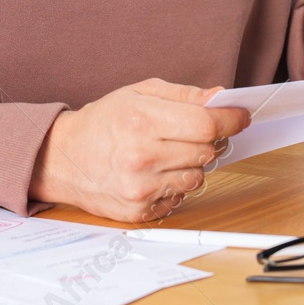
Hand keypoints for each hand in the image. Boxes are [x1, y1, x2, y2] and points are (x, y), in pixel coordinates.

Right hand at [28, 78, 251, 222]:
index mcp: (142, 121)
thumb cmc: (102, 121)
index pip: (206, 125)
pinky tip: (156, 171)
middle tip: (192, 131)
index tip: (241, 116)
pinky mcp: (140, 211)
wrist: (62, 159)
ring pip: (198, 177)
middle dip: (208, 139)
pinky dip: (176, 183)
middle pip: (206, 151)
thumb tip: (220, 98)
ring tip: (167, 151)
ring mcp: (141, 188)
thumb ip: (183, 95)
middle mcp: (141, 157)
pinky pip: (181, 196)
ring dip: (192, 163)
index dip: (231, 120)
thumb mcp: (139, 93)